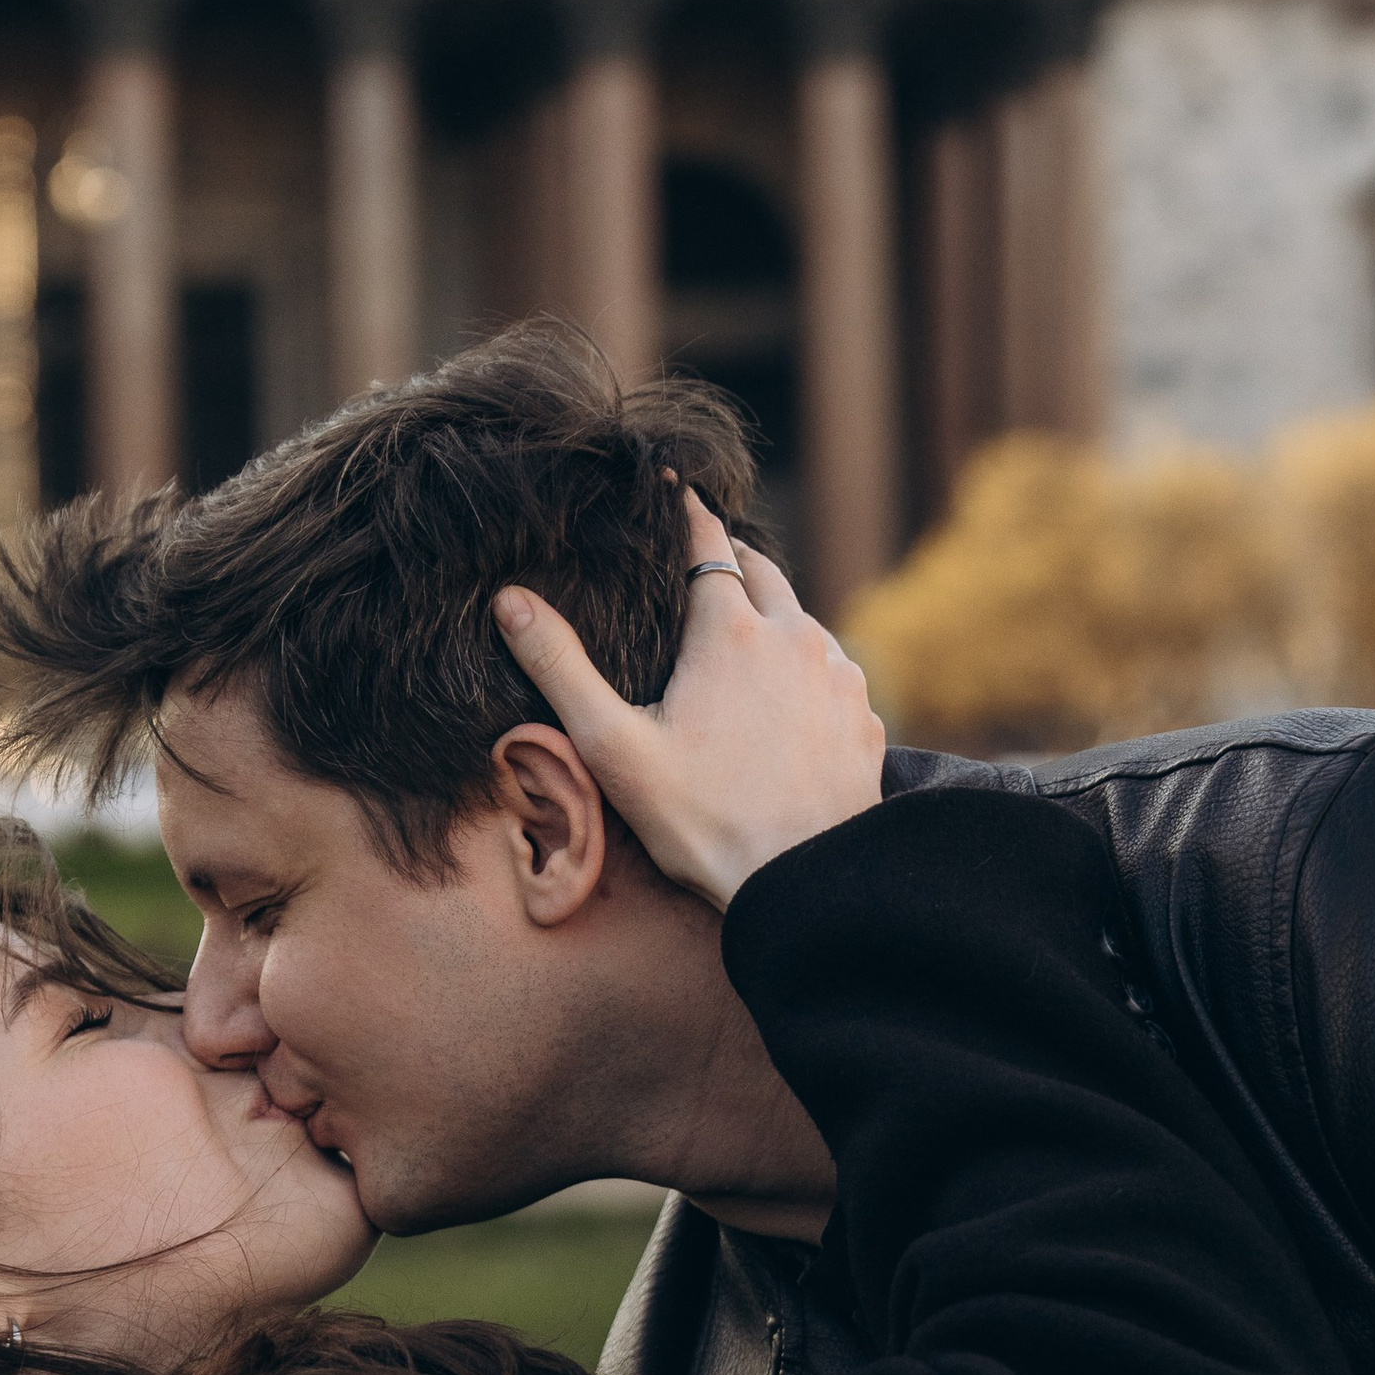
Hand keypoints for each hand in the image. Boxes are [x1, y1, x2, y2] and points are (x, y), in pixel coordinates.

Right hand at [493, 489, 885, 911]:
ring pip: (802, 619)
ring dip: (772, 615)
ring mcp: (839, 676)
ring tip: (740, 632)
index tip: (672, 491)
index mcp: (730, 631)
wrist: (803, 883)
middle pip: (764, 570)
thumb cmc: (701, 821)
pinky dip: (806, 666)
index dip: (686, 513)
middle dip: (732, 558)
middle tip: (701, 559)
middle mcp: (795, 636)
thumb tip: (510, 601)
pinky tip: (785, 697)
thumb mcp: (613, 746)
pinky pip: (833, 670)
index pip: (709, 542)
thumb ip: (560, 668)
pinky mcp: (864, 716)